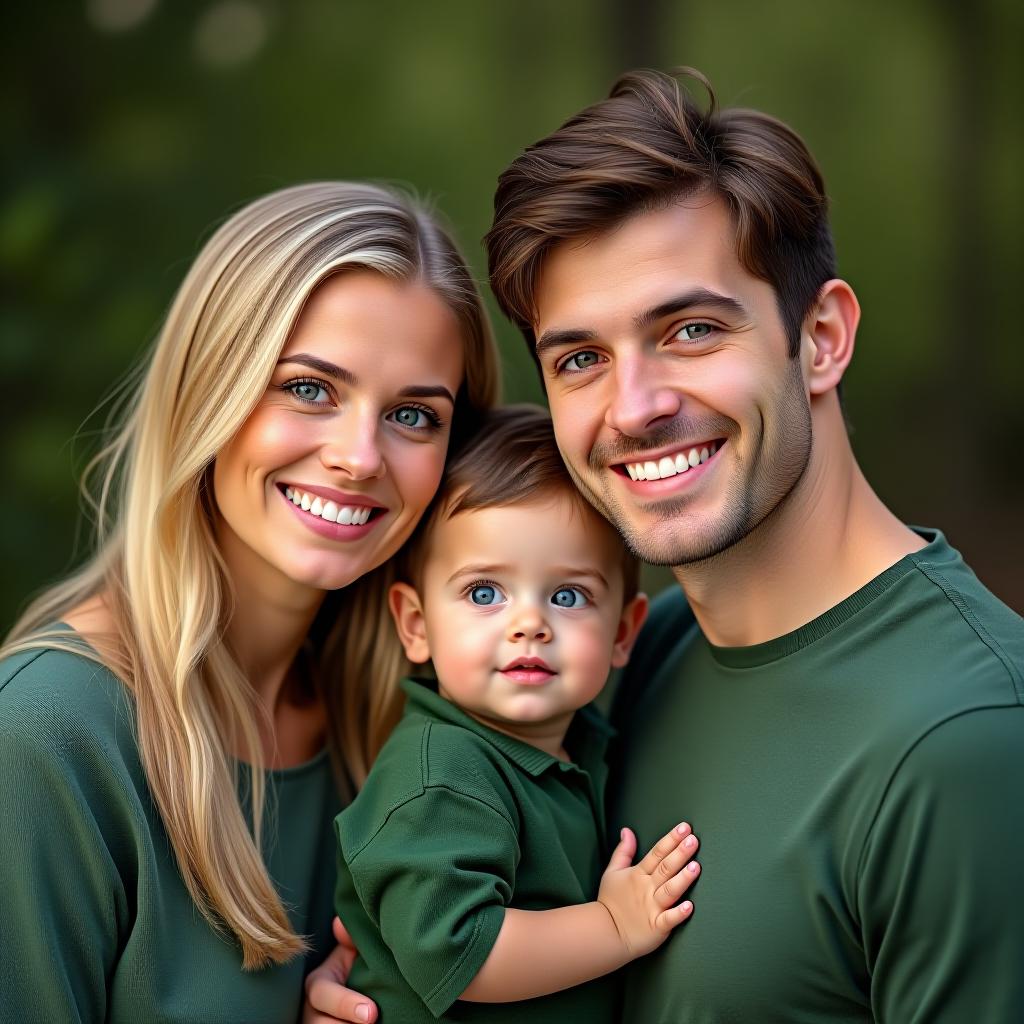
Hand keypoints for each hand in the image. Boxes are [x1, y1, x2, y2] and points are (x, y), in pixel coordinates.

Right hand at [302, 917, 378, 1022]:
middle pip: (319, 1023)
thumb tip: (340, 924)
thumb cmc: (355, 969)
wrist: (360, 991)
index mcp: (317, 984)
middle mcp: (311, 1009)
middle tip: (371, 1021)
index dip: (345, 1004)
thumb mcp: (352, 953)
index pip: (322, 994)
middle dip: (344, 1023)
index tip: (372, 1013)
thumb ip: (349, 940)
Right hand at [597, 823, 699, 958]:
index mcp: (638, 874)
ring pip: (669, 890)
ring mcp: (652, 908)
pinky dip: (678, 914)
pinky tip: (689, 907)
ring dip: (682, 879)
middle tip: (693, 840)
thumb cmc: (611, 902)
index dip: (670, 839)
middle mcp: (646, 889)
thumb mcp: (612, 872)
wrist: (605, 933)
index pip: (657, 853)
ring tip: (696, 867)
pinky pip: (668, 919)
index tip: (684, 828)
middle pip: (665, 868)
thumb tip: (627, 830)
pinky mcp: (656, 927)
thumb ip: (623, 851)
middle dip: (679, 853)